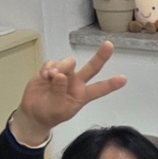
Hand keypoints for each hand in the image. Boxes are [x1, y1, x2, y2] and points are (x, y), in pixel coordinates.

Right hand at [10, 43, 126, 146]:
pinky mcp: (51, 69)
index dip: (111, 84)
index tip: (123, 79)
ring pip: (69, 62)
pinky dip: (49, 67)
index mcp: (82, 95)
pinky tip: (44, 76)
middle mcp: (76, 82)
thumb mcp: (58, 108)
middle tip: (109, 45)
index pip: (99, 89)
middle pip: (91, 67)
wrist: (34, 112)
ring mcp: (64, 74)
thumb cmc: (51, 113)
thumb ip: (60, 92)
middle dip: (101, 56)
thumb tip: (61, 75)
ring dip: (61, 67)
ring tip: (51, 77)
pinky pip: (53, 62)